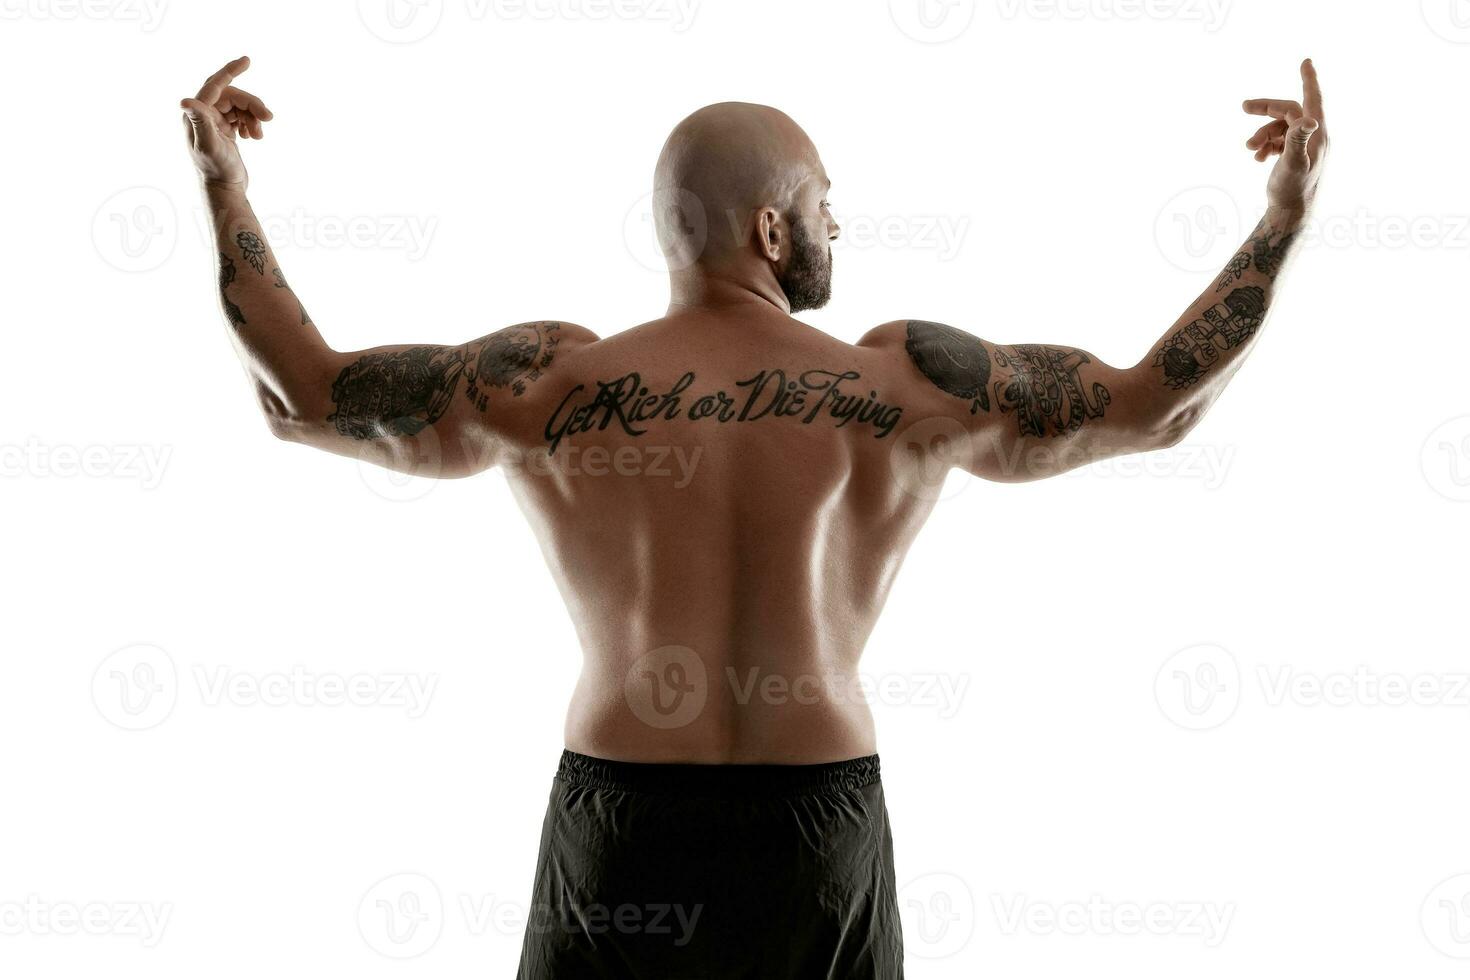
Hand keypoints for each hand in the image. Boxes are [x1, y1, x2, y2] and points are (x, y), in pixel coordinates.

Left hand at [180, 56, 273, 189]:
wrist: (224, 190)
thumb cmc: (217, 170)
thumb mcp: (209, 146)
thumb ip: (200, 121)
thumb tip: (183, 101)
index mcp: (196, 113)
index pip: (216, 85)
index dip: (230, 71)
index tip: (248, 60)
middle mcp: (202, 114)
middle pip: (232, 96)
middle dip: (251, 104)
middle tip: (269, 117)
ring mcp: (214, 121)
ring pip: (239, 106)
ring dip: (253, 117)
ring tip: (259, 135)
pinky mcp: (224, 129)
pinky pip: (242, 116)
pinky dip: (252, 123)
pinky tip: (254, 137)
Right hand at [1243, 58, 1326, 213]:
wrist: (1291, 212)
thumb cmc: (1293, 189)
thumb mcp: (1294, 164)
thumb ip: (1299, 140)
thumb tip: (1308, 119)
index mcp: (1317, 133)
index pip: (1312, 99)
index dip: (1309, 79)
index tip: (1306, 61)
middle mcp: (1313, 136)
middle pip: (1287, 111)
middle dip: (1265, 110)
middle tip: (1243, 107)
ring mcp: (1303, 145)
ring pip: (1279, 127)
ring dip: (1261, 134)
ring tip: (1250, 150)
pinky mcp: (1294, 154)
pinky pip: (1278, 140)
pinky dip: (1265, 145)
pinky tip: (1257, 158)